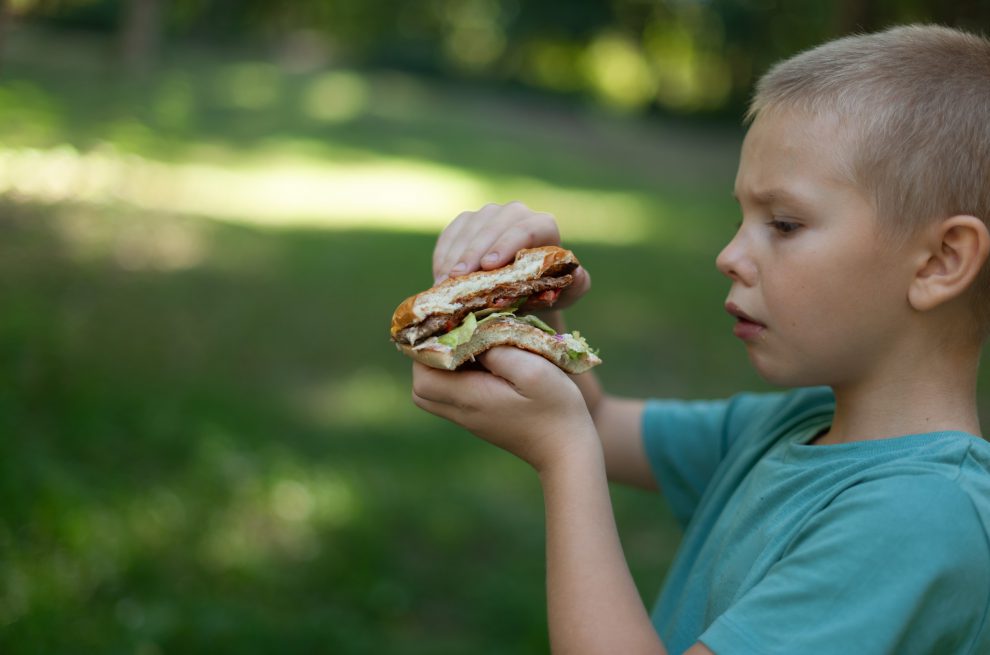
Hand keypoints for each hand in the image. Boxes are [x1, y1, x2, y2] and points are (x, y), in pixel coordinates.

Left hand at [411, 347, 599, 472]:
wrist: (568, 452)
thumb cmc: (555, 408)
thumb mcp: (533, 371)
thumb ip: (498, 351)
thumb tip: (471, 336)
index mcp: (470, 398)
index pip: (422, 377)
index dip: (426, 351)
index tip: (447, 330)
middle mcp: (463, 412)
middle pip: (422, 387)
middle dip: (430, 359)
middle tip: (455, 336)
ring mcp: (471, 419)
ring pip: (436, 393)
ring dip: (445, 367)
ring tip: (471, 346)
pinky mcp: (482, 420)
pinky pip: (456, 396)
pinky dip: (460, 377)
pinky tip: (487, 361)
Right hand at [432, 201, 590, 310]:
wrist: (521, 292)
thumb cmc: (548, 292)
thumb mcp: (567, 293)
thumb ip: (578, 284)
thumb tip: (577, 272)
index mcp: (544, 226)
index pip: (527, 228)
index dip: (507, 244)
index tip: (489, 267)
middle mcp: (517, 213)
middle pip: (495, 225)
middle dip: (475, 251)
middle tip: (459, 277)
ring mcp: (490, 214)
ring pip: (472, 226)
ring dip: (457, 253)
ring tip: (445, 281)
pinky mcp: (467, 221)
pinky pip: (453, 231)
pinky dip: (445, 252)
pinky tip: (440, 274)